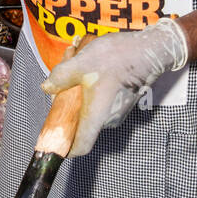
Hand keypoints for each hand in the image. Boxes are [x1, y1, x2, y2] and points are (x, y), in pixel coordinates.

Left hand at [41, 21, 188, 156]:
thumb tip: (47, 87)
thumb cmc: (117, 59)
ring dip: (81, 96)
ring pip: (92, 110)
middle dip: (69, 109)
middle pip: (82, 125)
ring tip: (77, 71)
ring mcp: (118, 111)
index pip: (80, 146)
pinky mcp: (124, 101)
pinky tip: (91, 70)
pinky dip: (93, 91)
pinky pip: (102, 103)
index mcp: (96, 117)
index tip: (56, 141)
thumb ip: (61, 78)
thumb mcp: (80, 64)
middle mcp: (108, 119)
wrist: (149, 49)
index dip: (66, 148)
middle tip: (62, 87)